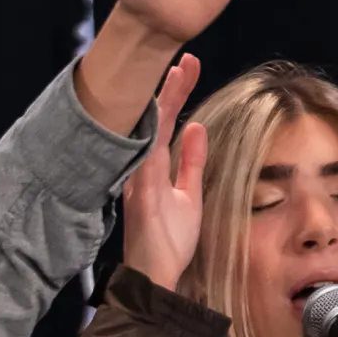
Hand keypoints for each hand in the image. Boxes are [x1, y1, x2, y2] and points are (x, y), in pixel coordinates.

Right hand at [120, 53, 204, 290]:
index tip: (188, 68)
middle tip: (187, 59)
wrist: (155, 277)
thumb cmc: (168, 242)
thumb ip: (192, 162)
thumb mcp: (190, 196)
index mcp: (151, 169)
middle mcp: (140, 169)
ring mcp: (140, 179)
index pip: (163, 123)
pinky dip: (154, 128)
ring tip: (179, 71)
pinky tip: (163, 107)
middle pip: (154, 119)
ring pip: (150, 129)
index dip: (176, 95)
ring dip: (166, 99)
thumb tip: (197, 128)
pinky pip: (149, 152)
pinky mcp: (143, 191)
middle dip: (172, 88)